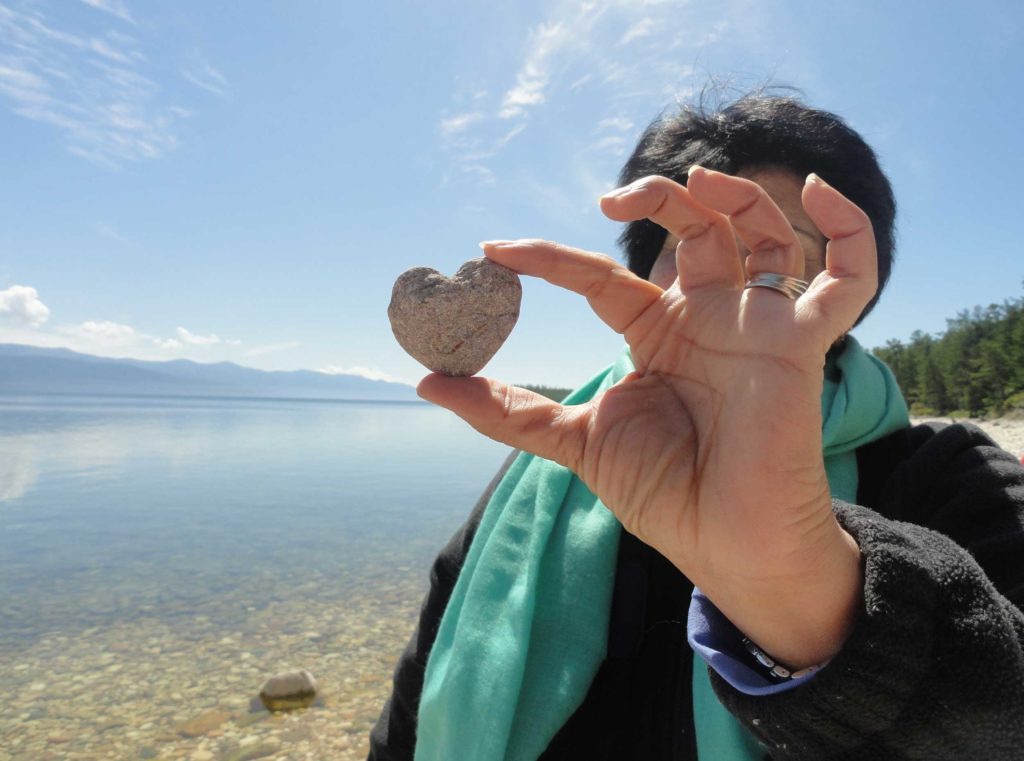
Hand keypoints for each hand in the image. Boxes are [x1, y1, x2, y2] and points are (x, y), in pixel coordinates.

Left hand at [419, 168, 875, 667]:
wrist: (724, 542)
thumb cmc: (662, 494)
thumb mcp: (573, 442)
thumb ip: (508, 411)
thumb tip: (426, 382)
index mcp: (654, 335)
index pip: (602, 277)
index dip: (550, 259)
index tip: (492, 250)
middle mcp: (705, 318)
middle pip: (692, 229)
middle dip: (658, 197)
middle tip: (609, 198)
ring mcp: (755, 324)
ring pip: (758, 231)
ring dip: (733, 194)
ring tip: (695, 181)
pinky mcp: (801, 341)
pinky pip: (848, 276)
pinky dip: (848, 227)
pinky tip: (816, 189)